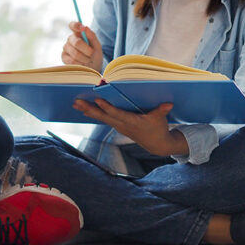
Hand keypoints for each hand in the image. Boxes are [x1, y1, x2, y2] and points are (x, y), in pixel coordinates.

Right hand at [62, 21, 102, 71]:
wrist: (93, 68)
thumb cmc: (95, 55)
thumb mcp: (97, 46)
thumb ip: (92, 36)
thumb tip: (85, 27)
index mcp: (79, 33)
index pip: (73, 25)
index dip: (76, 25)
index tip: (82, 28)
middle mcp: (71, 39)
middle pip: (77, 42)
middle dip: (87, 50)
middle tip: (91, 54)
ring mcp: (66, 48)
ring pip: (75, 53)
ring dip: (85, 58)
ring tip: (88, 60)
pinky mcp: (64, 57)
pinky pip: (72, 61)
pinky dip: (80, 64)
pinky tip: (82, 64)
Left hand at [73, 99, 187, 155]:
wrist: (157, 145)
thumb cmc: (158, 129)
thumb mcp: (160, 119)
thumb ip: (162, 110)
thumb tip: (169, 104)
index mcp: (132, 122)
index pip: (117, 114)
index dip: (108, 108)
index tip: (98, 100)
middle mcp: (123, 125)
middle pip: (103, 116)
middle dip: (89, 109)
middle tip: (77, 102)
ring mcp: (119, 126)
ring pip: (101, 118)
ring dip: (88, 111)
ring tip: (75, 104)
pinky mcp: (118, 126)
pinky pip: (104, 119)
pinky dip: (94, 114)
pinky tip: (84, 110)